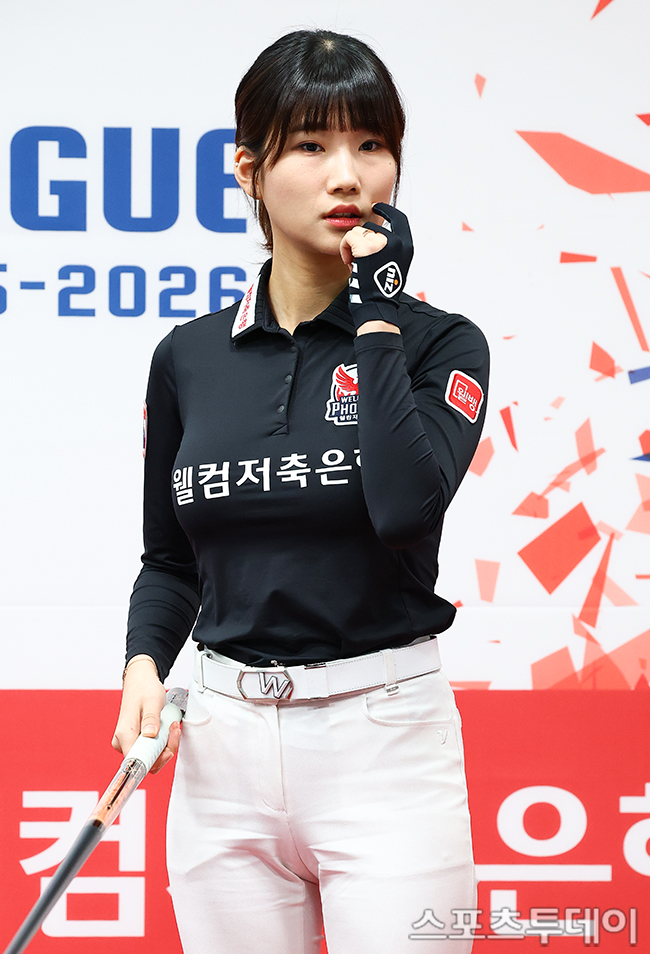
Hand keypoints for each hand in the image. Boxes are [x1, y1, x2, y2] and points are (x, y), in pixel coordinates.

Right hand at [112, 656, 180, 774]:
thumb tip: (150, 735)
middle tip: (174, 729)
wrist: (140, 682)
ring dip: (166, 746)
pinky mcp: (137, 741)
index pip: (136, 762)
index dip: (154, 759)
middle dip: (165, 750)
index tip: (167, 747)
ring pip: (151, 758)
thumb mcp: (152, 700)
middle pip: (146, 762)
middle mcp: (123, 742)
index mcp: (124, 734)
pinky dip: (164, 743)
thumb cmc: (144, 689)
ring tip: (172, 726)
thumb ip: (151, 718)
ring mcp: (129, 743)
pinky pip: (152, 751)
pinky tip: (169, 729)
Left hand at [341, 203, 412, 331]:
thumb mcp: (394, 265)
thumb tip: (378, 234)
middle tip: (360, 261)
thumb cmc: (381, 291)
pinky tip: (350, 264)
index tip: (377, 207)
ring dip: (352, 247)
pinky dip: (345, 249)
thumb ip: (390, 248)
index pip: (399, 218)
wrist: (377, 306)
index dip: (387, 210)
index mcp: (406, 246)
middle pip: (371, 227)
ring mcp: (382, 242)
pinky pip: (349, 237)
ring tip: (357, 265)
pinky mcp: (367, 246)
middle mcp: (397, 241)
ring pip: (358, 232)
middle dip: (361, 241)